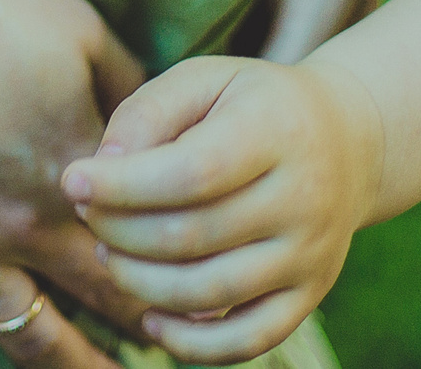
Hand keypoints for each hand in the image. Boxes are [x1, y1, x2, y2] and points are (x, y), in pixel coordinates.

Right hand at [0, 0, 153, 368]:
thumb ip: (129, 84)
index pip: (153, 253)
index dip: (187, 282)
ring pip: (30, 344)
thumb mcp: (74, 27)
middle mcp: (23, 231)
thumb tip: (163, 121)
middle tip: (168, 345)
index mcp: (79, 176)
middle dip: (144, 330)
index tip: (206, 297)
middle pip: (103, 308)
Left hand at [59, 55, 383, 364]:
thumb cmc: (252, 104)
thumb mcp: (205, 79)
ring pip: (211, 292)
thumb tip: (103, 168)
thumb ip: (148, 112)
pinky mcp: (309, 295)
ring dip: (140, 283)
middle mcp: (302, 197)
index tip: (72, 180)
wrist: (348, 140)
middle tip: (85, 214)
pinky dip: (192, 344)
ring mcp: (310, 254)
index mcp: (276, 131)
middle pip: (192, 236)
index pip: (191, 173)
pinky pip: (248, 340)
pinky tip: (151, 320)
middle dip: (119, 231)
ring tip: (108, 253)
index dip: (122, 185)